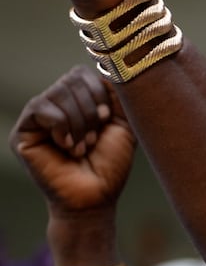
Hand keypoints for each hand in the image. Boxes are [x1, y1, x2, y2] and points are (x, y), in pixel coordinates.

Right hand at [9, 66, 137, 220]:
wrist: (95, 196)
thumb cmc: (110, 164)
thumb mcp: (122, 124)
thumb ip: (117, 95)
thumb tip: (109, 68)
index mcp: (78, 101)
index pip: (84, 73)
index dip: (99, 92)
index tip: (108, 119)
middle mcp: (55, 104)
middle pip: (71, 78)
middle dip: (91, 109)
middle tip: (94, 139)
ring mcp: (38, 116)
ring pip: (58, 92)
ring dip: (79, 122)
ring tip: (82, 147)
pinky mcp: (23, 130)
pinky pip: (42, 107)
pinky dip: (62, 126)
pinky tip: (67, 146)